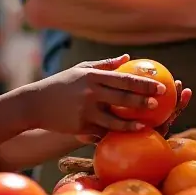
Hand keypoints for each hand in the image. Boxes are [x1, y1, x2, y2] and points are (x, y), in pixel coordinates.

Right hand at [22, 54, 166, 138]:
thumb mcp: (80, 70)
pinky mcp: (80, 126)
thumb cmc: (61, 85)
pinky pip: (101, 131)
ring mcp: (85, 110)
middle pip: (123, 98)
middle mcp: (90, 92)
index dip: (145, 83)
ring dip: (133, 122)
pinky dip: (115, 134)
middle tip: (160, 103)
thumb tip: (127, 58)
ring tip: (147, 124)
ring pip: (115, 119)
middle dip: (144, 101)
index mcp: (93, 76)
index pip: (124, 79)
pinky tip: (126, 136)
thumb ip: (105, 65)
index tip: (161, 86)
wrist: (34, 103)